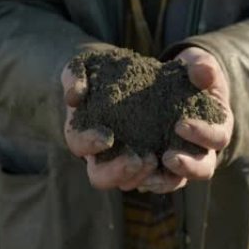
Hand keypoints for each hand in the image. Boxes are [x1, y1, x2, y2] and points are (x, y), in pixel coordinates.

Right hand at [62, 64, 157, 190]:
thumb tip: (73, 97)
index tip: (107, 137)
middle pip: (100, 178)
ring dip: (142, 176)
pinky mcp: (152, 162)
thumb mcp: (87, 65)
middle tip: (138, 159)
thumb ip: (75, 76)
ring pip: (129, 183)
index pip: (78, 145)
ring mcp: (126, 162)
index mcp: (83, 134)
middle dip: (118, 172)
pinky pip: (158, 180)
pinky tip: (175, 164)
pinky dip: (165, 177)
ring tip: (157, 159)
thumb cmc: (102, 71)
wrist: (132, 76)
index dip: (89, 144)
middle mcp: (102, 155)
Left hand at [138, 47, 233, 192]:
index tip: (180, 125)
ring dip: (161, 180)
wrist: (174, 84)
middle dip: (187, 166)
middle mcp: (203, 151)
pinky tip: (126, 173)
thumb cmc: (191, 76)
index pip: (218, 138)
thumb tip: (203, 71)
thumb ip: (203, 68)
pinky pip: (153, 179)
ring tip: (143, 174)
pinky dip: (141, 179)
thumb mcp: (200, 66)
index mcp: (218, 127)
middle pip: (204, 169)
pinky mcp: (158, 164)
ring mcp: (181, 160)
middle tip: (167, 157)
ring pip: (177, 181)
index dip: (203, 135)